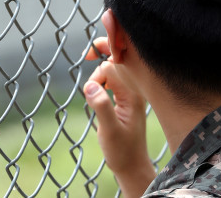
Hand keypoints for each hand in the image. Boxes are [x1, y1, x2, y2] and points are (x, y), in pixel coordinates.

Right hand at [84, 37, 155, 196]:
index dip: (97, 70)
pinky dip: (104, 77)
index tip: (86, 68)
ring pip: (115, 69)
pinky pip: (115, 79)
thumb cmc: (122, 151)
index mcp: (133, 94)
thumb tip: (89, 85)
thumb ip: (101, 106)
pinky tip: (97, 87)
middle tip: (87, 54)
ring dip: (100, 71)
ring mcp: (131, 93)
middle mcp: (135, 90)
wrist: (131, 166)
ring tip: (91, 89)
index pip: (114, 67)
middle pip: (118, 61)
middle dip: (103, 54)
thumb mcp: (109, 130)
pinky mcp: (126, 98)